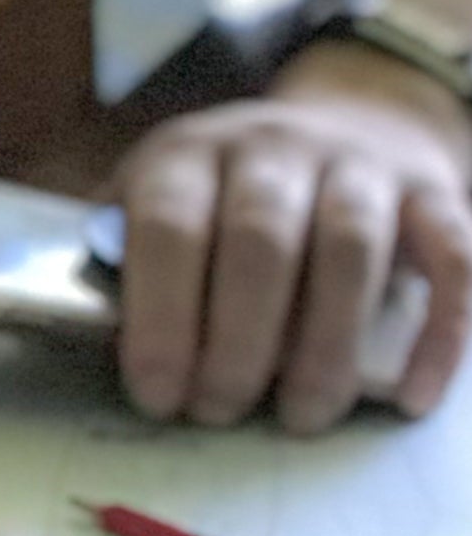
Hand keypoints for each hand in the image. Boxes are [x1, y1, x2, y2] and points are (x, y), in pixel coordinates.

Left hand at [118, 57, 471, 431]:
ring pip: (349, 248)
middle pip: (260, 242)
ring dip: (325, 346)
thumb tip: (98, 337)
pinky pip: (450, 258)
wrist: (353, 119)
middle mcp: (275, 147)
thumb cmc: (231, 195)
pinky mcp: (432, 191)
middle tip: (220, 412)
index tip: (159, 395)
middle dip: (237, 343)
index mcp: (190, 154)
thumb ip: (126, 257)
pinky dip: (436, 334)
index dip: (161, 317)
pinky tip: (409, 397)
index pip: (169, 228)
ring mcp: (359, 164)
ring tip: (301, 417)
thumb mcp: (161, 201)